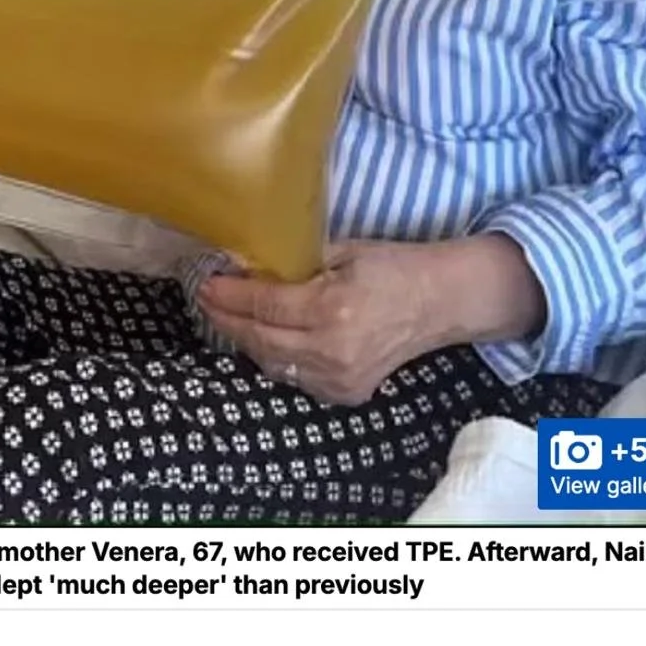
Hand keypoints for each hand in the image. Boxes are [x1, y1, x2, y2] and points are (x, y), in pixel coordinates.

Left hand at [197, 239, 438, 404]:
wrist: (440, 303)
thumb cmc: (393, 267)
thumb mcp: (343, 251)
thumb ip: (296, 261)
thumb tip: (249, 264)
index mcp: (333, 309)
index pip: (264, 308)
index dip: (229, 297)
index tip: (206, 283)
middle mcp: (332, 350)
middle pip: (260, 340)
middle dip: (226, 320)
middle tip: (205, 299)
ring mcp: (339, 379)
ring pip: (272, 365)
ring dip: (245, 341)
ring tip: (226, 317)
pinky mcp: (346, 394)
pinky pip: (294, 378)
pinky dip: (274, 358)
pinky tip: (262, 338)